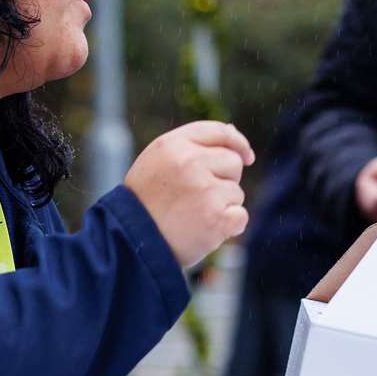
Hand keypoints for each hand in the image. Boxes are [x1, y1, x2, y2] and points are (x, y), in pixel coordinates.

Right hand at [124, 121, 254, 267]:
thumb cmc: (145, 203)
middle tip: (198, 198)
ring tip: (192, 216)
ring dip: (222, 206)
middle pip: (233, 163)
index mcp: (173, 145)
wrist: (130, 243)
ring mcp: (205, 190)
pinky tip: (205, 231)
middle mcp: (190, 162)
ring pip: (236, 193)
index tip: (247, 157)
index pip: (219, 132)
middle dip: (224, 180)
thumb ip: (190, 147)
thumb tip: (234, 135)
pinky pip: (240, 216)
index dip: (238, 143)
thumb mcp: (156, 162)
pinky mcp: (216, 217)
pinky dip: (229, 227)